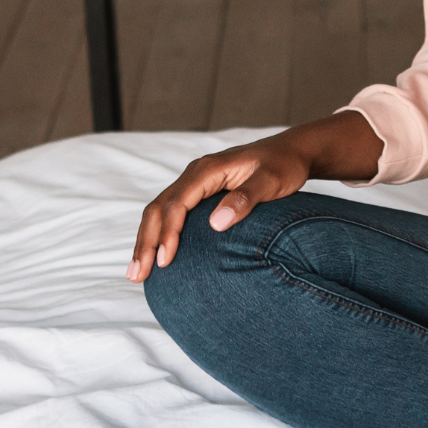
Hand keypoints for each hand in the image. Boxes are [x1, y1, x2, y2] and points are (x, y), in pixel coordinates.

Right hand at [126, 111, 382, 283]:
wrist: (291, 152)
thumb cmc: (284, 166)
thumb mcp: (271, 181)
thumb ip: (246, 198)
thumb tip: (217, 223)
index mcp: (208, 169)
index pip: (177, 203)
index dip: (168, 233)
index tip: (165, 262)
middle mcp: (195, 174)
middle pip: (159, 208)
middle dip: (145, 241)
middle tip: (137, 275)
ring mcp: (195, 183)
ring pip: (159, 212)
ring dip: (146, 240)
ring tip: (136, 273)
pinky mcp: (199, 193)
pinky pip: (170, 213)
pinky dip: (158, 235)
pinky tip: (155, 256)